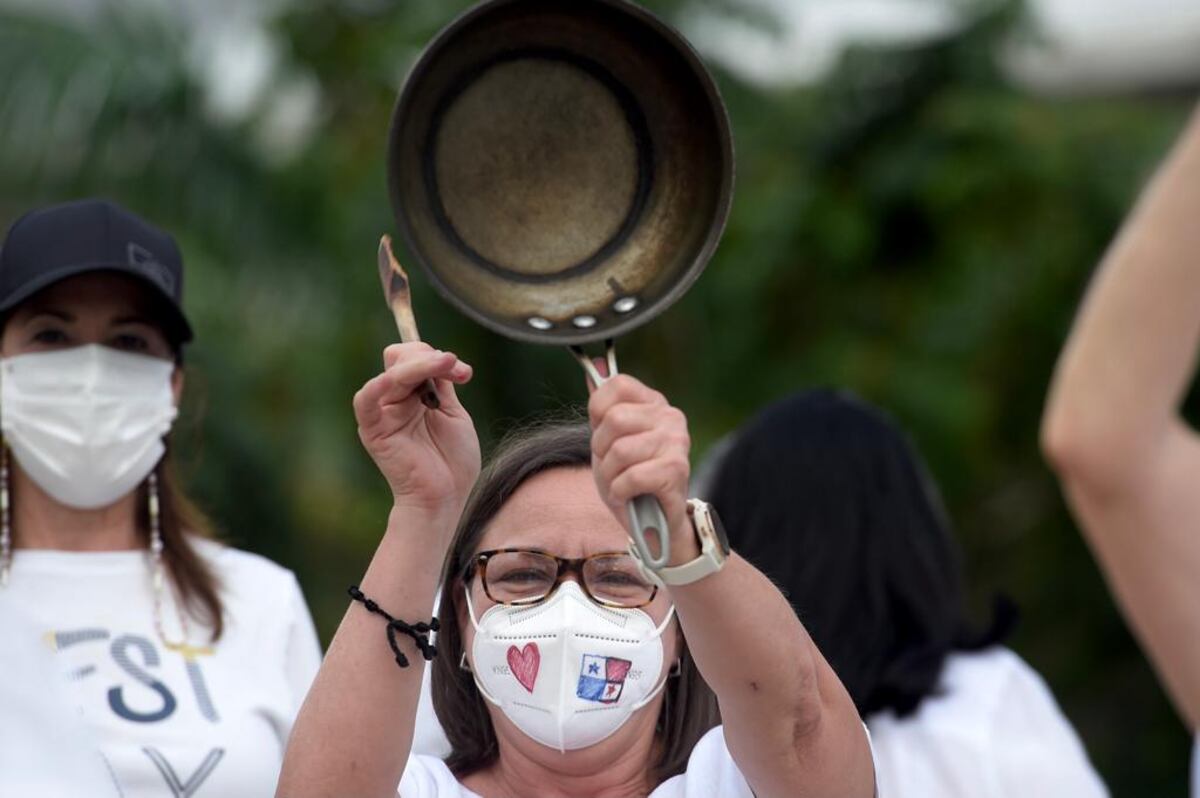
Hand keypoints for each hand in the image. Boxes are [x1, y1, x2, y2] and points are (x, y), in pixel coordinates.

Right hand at [353, 343, 479, 515]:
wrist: (447, 496)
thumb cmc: (452, 461)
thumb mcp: (453, 414)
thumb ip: (442, 384)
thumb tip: (441, 356)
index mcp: (412, 395)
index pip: (413, 358)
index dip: (437, 357)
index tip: (464, 372)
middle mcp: (393, 400)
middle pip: (400, 357)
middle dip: (429, 357)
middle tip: (457, 370)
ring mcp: (383, 413)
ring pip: (393, 372)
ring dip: (421, 365)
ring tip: (447, 365)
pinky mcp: (374, 429)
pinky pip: (366, 401)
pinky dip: (378, 385)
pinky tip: (396, 378)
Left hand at [588, 374, 694, 564]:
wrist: (654, 524)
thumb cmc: (630, 479)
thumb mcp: (608, 439)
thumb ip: (603, 404)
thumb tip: (594, 366)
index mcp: (654, 403)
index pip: (616, 385)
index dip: (598, 412)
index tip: (604, 435)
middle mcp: (670, 417)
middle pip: (614, 419)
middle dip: (601, 449)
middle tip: (613, 466)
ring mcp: (677, 442)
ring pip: (619, 451)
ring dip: (610, 476)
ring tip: (621, 484)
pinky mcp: (677, 470)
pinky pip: (631, 476)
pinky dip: (620, 491)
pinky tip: (630, 496)